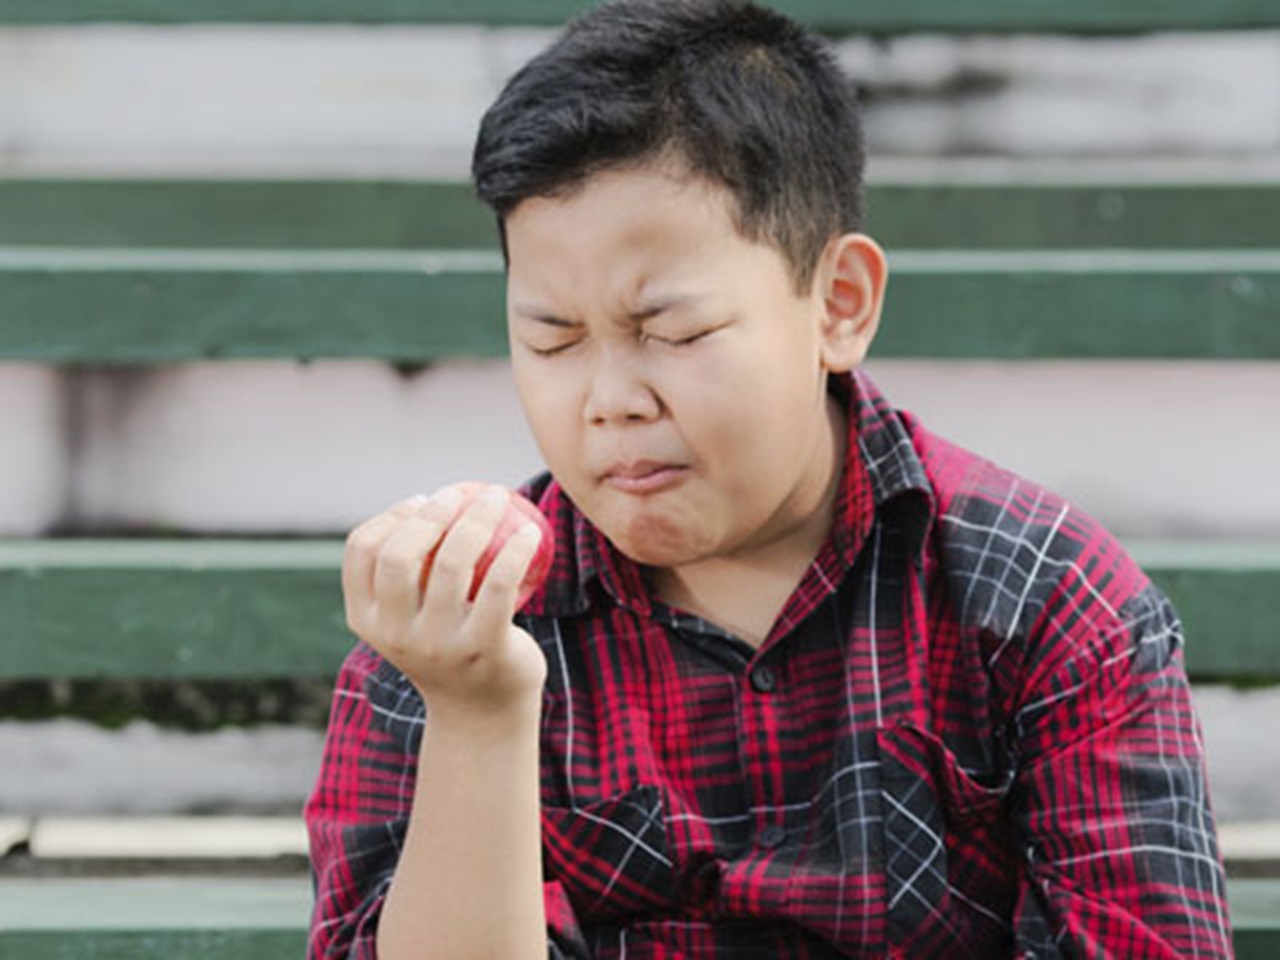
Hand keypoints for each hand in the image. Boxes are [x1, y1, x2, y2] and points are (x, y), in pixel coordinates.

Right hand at [342, 485, 550, 725]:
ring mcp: (439, 644)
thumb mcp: (410, 617)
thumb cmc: (447, 647)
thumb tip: (428, 501)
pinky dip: (516, 550)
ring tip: (497, 498)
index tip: (421, 502)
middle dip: (428, 514)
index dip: (389, 516)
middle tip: (458, 494)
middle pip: (399, 555)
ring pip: (452, 563)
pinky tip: (530, 532)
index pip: (361, 551)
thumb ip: (406, 574)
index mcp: (367, 620)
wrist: (482, 713)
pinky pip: (500, 585)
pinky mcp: (484, 647)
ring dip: (477, 518)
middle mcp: (396, 634)